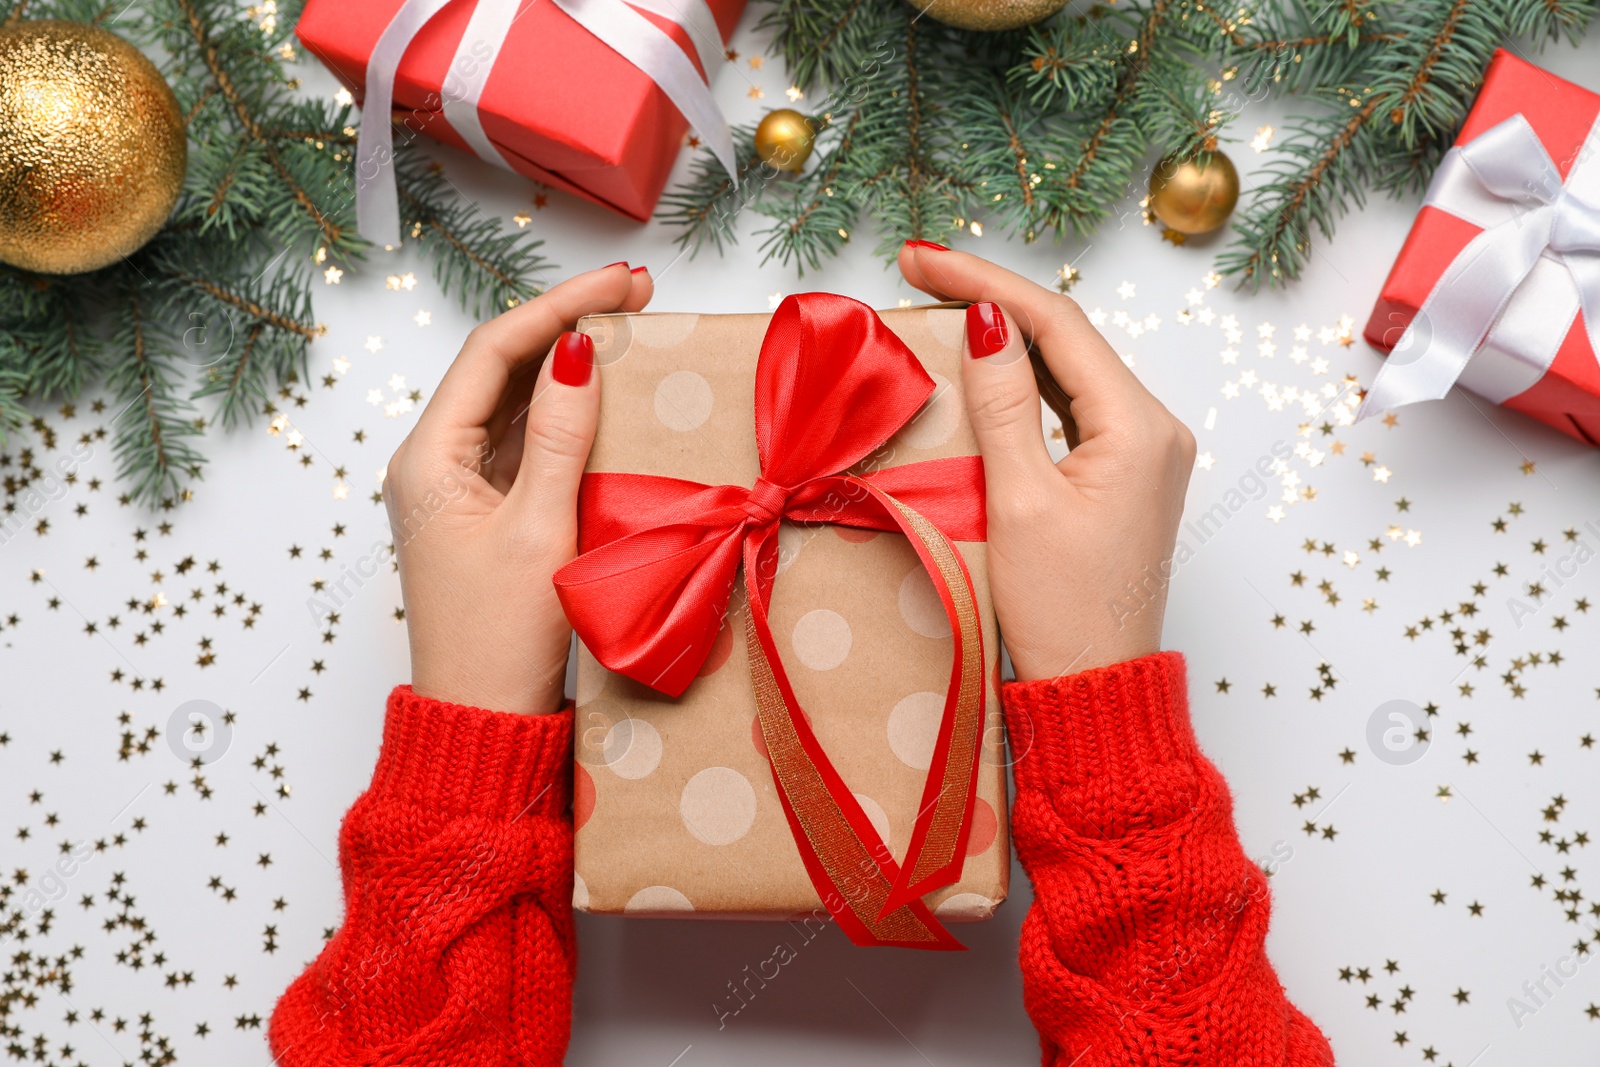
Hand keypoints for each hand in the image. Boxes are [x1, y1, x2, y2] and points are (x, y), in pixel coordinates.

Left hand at [383, 263, 652, 713]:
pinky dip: (567, 413)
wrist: (483, 721)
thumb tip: (578, 351)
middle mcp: (434, 463)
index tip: (620, 281)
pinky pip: (525, 442)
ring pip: (515, 402)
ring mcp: (460, 488)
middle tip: (636, 293)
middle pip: (500, 367)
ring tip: (632, 329)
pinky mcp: (487, 513)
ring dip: (569, 364)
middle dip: (566, 324)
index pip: (493, 353)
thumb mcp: (539, 530)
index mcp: (428, 459)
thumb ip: (560, 436)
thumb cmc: (500, 640)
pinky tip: (608, 396)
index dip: (558, 306)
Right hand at [898, 244, 1194, 679]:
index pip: (1057, 325)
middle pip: (1067, 339)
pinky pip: (1073, 409)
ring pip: (1069, 371)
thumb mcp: (1020, 500)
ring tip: (941, 304)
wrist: (1094, 690)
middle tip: (920, 270)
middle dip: (993, 301)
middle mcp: (1154, 430)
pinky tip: (985, 367)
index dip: (985, 282)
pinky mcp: (1124, 476)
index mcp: (1139, 428)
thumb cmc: (1060, 610)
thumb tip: (987, 321)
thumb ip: (1005, 404)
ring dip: (1008, 339)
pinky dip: (1026, 383)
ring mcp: (1143, 453)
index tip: (922, 257)